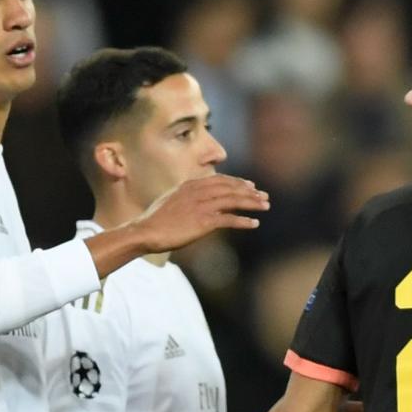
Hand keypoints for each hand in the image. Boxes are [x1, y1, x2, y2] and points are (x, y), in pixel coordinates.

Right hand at [130, 173, 269, 252]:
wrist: (146, 231)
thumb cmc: (154, 221)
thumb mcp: (170, 201)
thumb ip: (185, 197)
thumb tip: (195, 201)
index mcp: (190, 185)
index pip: (220, 180)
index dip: (237, 182)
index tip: (250, 185)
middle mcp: (198, 192)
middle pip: (230, 188)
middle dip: (249, 191)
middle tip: (264, 196)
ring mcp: (202, 206)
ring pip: (234, 201)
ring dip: (252, 203)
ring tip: (266, 206)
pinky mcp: (204, 221)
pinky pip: (229, 219)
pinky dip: (244, 221)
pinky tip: (255, 223)